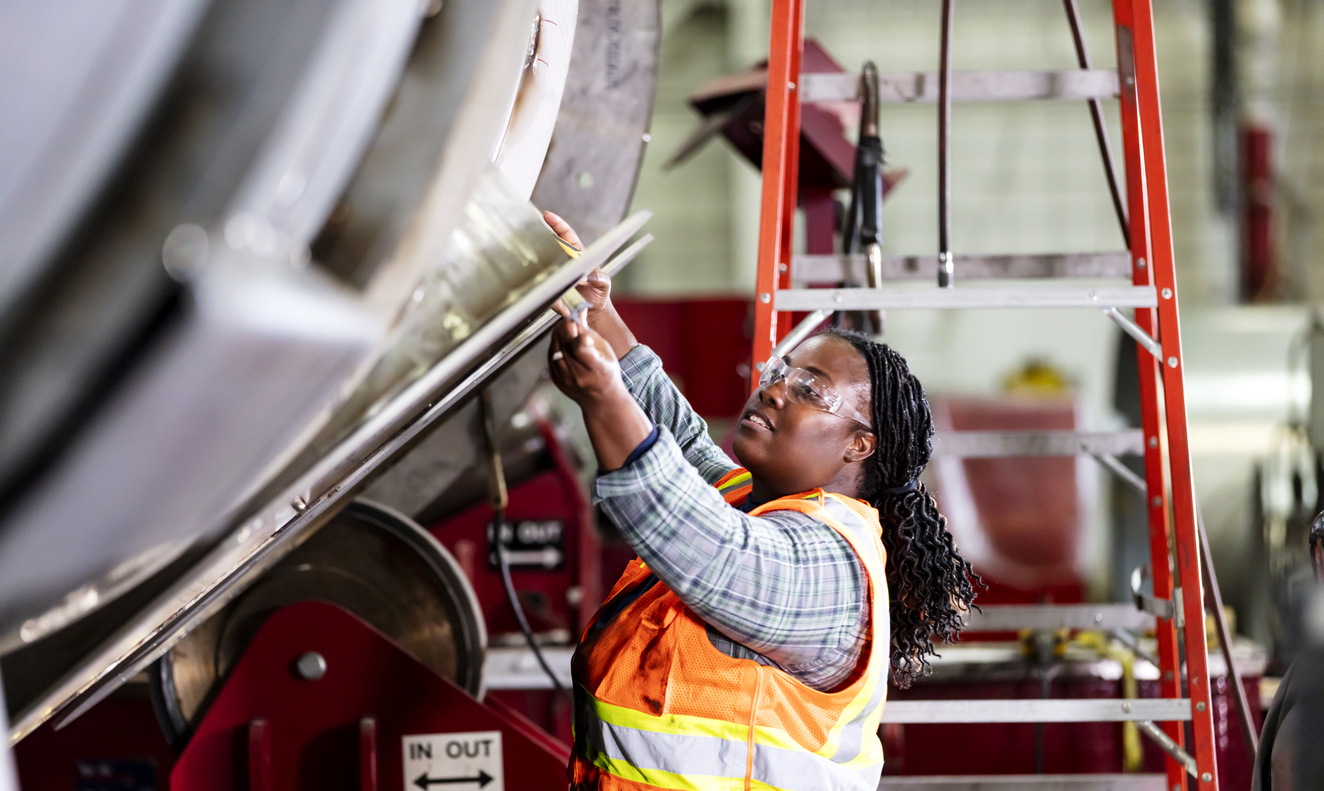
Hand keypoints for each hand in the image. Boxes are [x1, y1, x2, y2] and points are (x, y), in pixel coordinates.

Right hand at [542, 209, 637, 358]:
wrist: (593, 310)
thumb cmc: (599, 291)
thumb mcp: (604, 282)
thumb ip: (598, 278)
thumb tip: (583, 279)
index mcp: (577, 254)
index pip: (566, 235)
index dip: (557, 224)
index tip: (547, 215)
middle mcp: (563, 263)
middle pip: (549, 252)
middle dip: (545, 255)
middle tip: (549, 266)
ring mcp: (555, 277)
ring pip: (547, 277)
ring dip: (556, 290)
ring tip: (568, 302)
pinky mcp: (551, 292)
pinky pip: (548, 296)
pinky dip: (557, 305)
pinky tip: (565, 310)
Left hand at [547, 313, 623, 407]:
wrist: (602, 401)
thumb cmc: (607, 372)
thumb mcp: (606, 351)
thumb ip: (589, 332)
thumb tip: (578, 312)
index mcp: (596, 369)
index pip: (580, 347)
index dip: (577, 332)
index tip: (579, 323)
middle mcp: (578, 376)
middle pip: (564, 344)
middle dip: (566, 326)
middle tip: (572, 320)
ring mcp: (565, 379)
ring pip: (554, 347)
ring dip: (559, 334)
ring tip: (569, 330)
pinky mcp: (556, 379)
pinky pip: (551, 355)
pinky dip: (556, 345)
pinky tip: (564, 342)